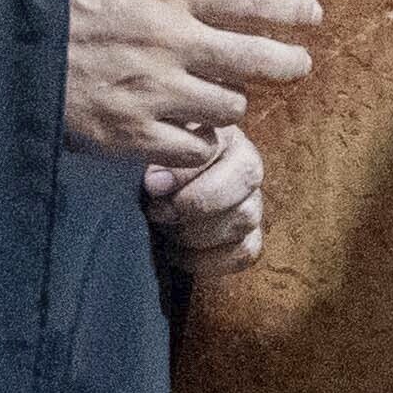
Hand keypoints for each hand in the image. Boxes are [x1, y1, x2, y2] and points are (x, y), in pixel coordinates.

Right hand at [62, 0, 321, 170]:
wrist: (1, 42)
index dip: (290, 9)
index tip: (313, 17)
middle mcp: (172, 40)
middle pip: (258, 58)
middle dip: (288, 64)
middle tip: (299, 66)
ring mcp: (155, 90)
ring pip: (231, 107)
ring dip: (231, 105)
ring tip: (218, 100)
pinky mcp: (134, 132)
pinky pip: (194, 146)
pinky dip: (198, 142)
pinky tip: (188, 133)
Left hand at [143, 120, 268, 272]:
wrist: (143, 202)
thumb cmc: (141, 174)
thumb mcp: (142, 156)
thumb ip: (150, 159)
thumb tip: (156, 182)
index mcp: (221, 133)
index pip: (221, 145)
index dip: (186, 170)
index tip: (151, 185)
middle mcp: (244, 163)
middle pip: (247, 176)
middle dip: (197, 200)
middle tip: (157, 211)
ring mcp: (252, 203)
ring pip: (245, 216)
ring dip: (197, 231)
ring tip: (163, 230)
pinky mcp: (248, 238)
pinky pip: (245, 251)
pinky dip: (208, 259)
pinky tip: (177, 252)